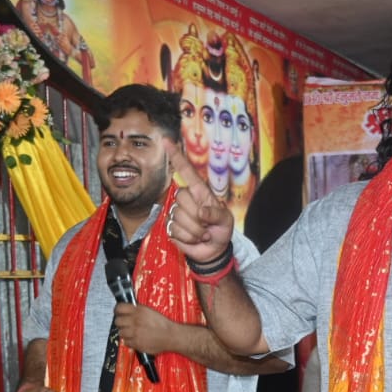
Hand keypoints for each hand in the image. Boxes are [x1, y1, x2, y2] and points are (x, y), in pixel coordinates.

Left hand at [113, 303, 179, 354]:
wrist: (171, 336)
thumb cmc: (162, 323)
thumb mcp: (150, 311)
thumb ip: (137, 311)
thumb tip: (126, 312)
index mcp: (138, 310)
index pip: (119, 308)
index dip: (118, 311)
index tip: (119, 313)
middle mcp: (135, 321)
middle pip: (117, 321)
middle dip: (121, 323)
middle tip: (126, 324)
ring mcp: (134, 333)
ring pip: (121, 333)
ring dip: (125, 333)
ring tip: (133, 333)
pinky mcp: (136, 343)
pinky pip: (126, 342)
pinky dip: (130, 341)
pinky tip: (137, 339)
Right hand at [165, 140, 233, 263]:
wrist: (213, 251)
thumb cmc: (221, 230)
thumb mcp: (226, 220)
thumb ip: (215, 214)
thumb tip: (201, 212)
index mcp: (200, 192)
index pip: (186, 171)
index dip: (176, 156)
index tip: (166, 141)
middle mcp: (186, 199)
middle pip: (182, 198)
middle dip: (198, 217)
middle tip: (207, 225)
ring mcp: (176, 213)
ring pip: (179, 217)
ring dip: (195, 231)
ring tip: (203, 233)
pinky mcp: (170, 227)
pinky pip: (176, 230)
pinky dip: (188, 239)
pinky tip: (194, 239)